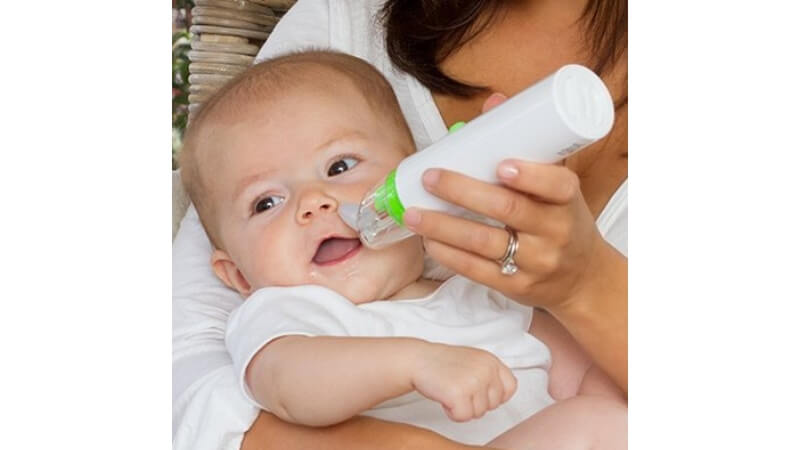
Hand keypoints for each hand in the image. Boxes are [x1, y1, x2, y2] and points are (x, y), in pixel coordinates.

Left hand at [402, 93, 614, 309]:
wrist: (582, 280)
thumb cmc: (562, 220)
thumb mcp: (558, 188)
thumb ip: (528, 149)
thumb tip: (494, 101)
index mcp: (568, 201)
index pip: (556, 186)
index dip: (529, 176)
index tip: (501, 165)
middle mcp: (555, 232)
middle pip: (508, 210)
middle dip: (463, 192)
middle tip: (430, 177)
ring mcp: (535, 263)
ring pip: (484, 243)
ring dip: (443, 226)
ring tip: (413, 212)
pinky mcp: (516, 287)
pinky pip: (477, 271)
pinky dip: (448, 254)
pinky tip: (428, 240)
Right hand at [411, 342, 516, 421]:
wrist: (418, 360)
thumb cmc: (443, 362)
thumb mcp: (474, 360)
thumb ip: (490, 373)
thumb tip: (503, 395)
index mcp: (491, 360)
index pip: (510, 387)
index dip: (495, 396)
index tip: (480, 393)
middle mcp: (486, 370)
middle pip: (493, 405)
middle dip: (476, 403)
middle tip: (459, 389)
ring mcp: (474, 381)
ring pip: (478, 413)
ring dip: (463, 408)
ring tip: (450, 391)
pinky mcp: (459, 394)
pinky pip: (463, 417)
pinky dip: (452, 413)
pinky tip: (445, 398)